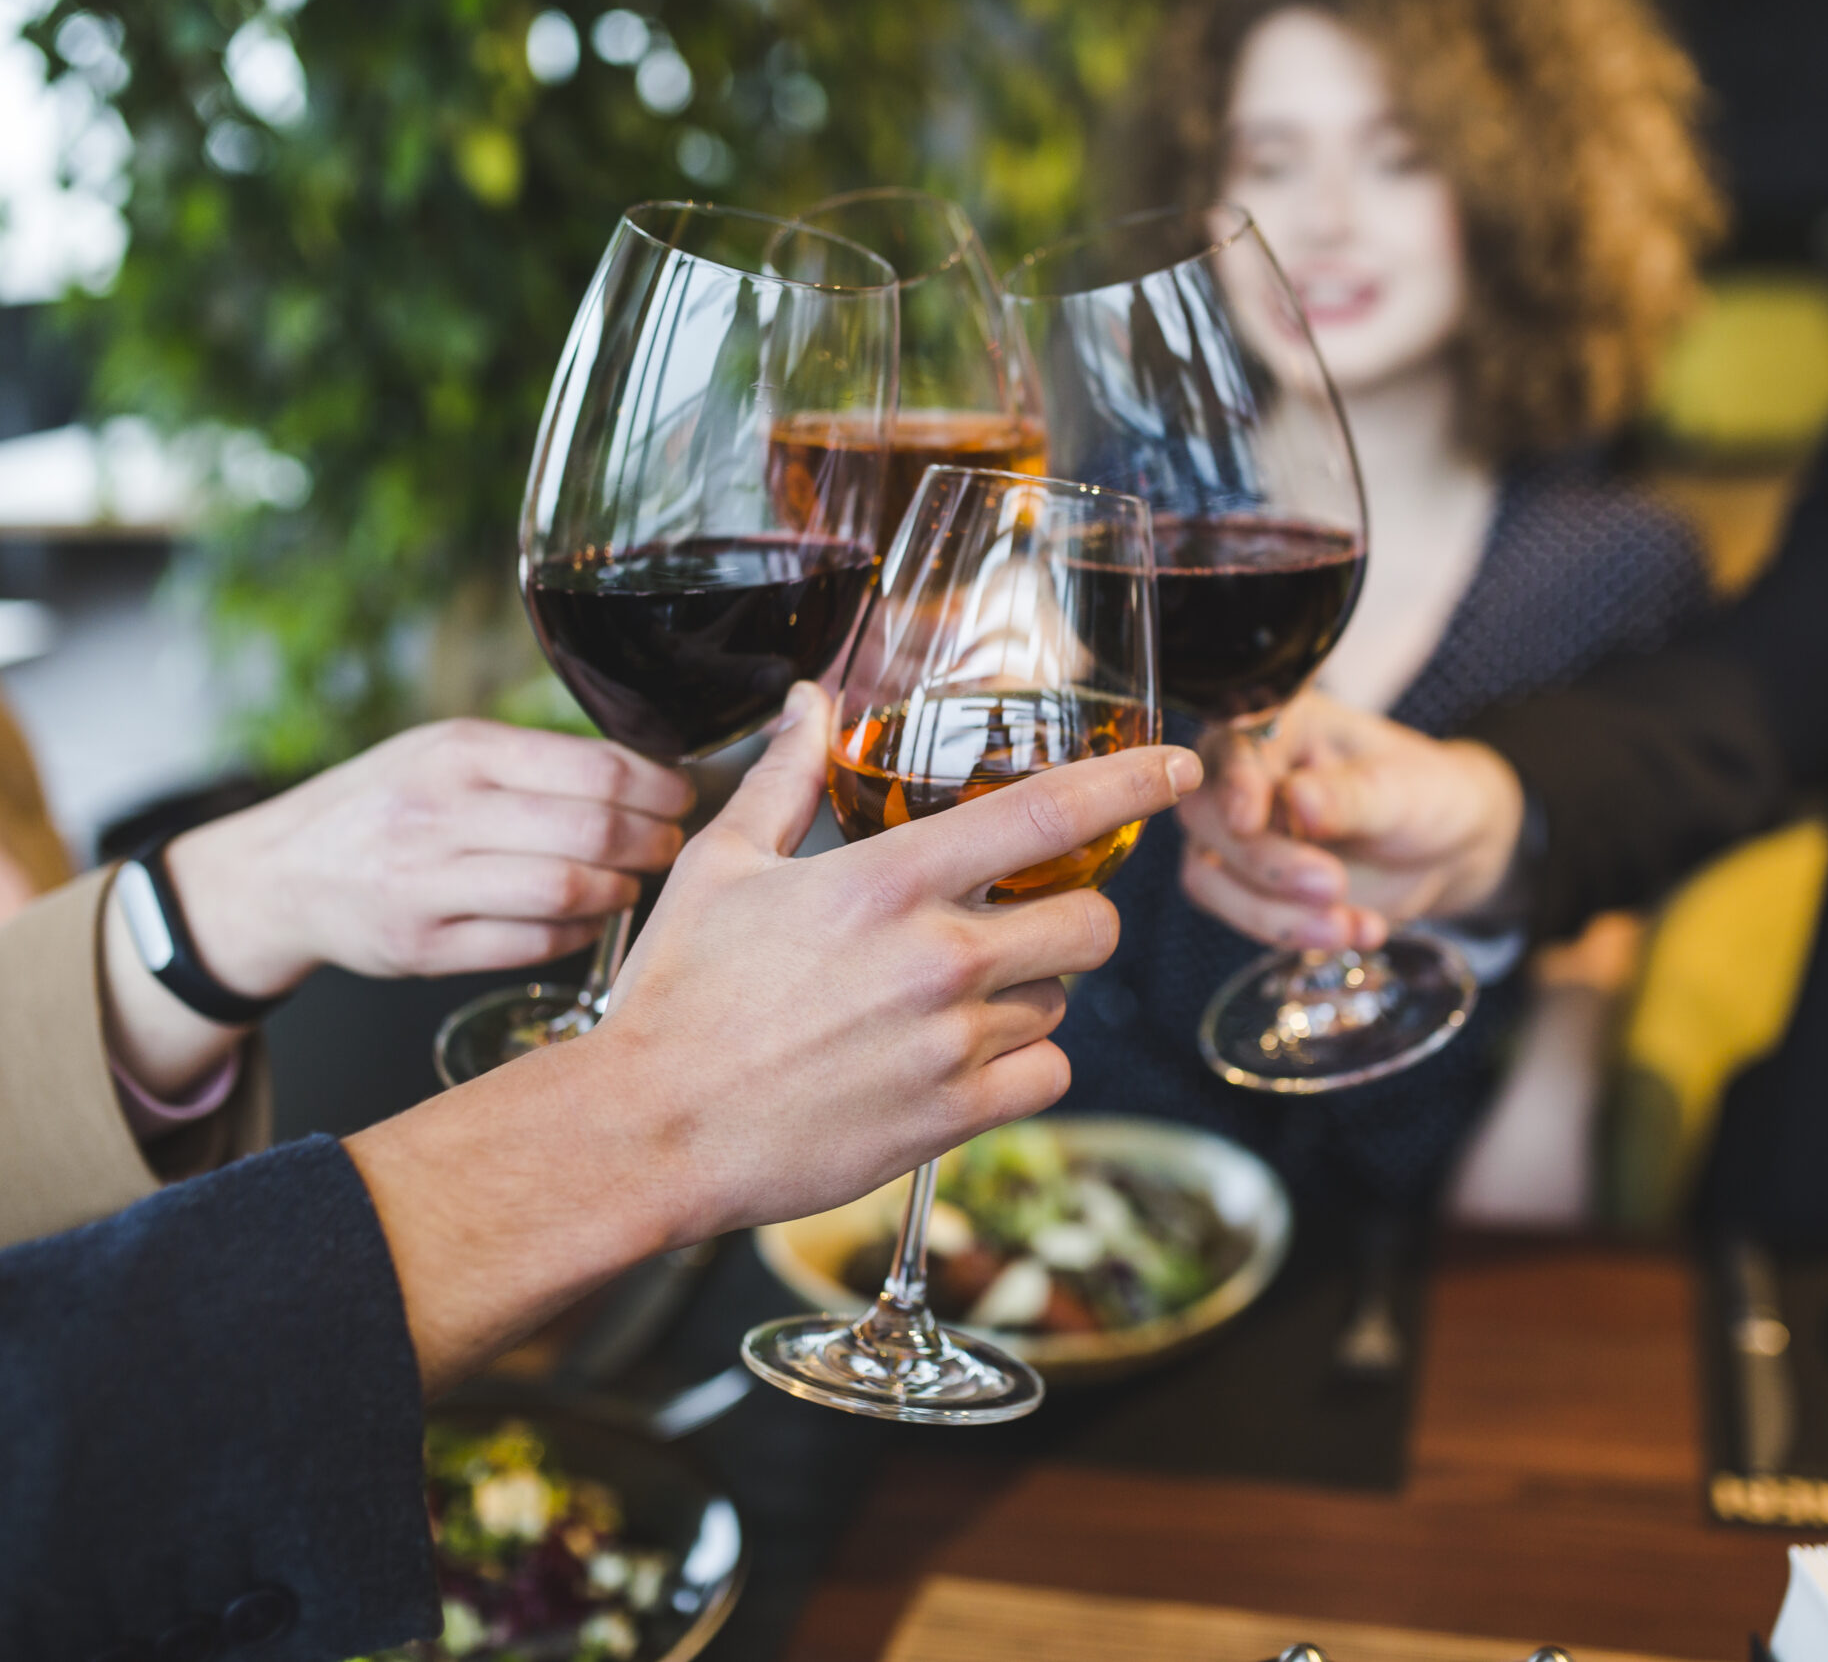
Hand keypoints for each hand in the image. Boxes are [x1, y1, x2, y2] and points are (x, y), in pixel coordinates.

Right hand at [172, 719, 694, 997]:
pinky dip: (577, 934)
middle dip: (652, 842)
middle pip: (591, 831)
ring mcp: (428, 884)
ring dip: (620, 891)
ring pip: (566, 892)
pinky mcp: (422, 947)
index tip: (680, 795)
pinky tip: (587, 920)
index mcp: (460, 751)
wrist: (281, 872)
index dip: (657, 786)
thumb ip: (530, 760)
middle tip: (669, 846)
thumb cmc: (385, 804)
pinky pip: (531, 945)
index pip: (592, 765)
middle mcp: (442, 813)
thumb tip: (642, 772)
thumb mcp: (443, 751)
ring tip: (631, 883)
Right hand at [344, 681, 1202, 1390]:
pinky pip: (1048, 1076)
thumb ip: (784, 776)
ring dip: (1029, 995)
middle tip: (1021, 926)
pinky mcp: (952, 1118)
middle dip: (1073, 919)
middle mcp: (938, 958)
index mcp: (889, 880)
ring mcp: (953, 1044)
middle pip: (1093, 924)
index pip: (1048, 813)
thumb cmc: (677, 996)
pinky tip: (961, 1060)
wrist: (648, 1128)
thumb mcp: (722, 866)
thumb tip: (807, 700)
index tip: (1179, 770)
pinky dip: (1022, 1067)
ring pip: (1062, 1002)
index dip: (1132, 783)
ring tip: (948, 1001)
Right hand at [1177, 691, 1525, 951]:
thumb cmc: (1424, 795)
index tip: (1248, 821)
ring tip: (1349, 927)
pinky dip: (1294, 933)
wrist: (1444, 849)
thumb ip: (1348, 794)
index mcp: (1282, 727)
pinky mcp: (1248, 886)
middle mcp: (1246, 776)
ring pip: (1210, 878)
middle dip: (1264, 863)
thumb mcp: (1402, 788)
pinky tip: (1356, 930)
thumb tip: (1296, 798)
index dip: (1235, 786)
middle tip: (1331, 886)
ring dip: (1274, 914)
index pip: (1233, 749)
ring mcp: (1240, 836)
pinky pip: (1241, 916)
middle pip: (1206, 817)